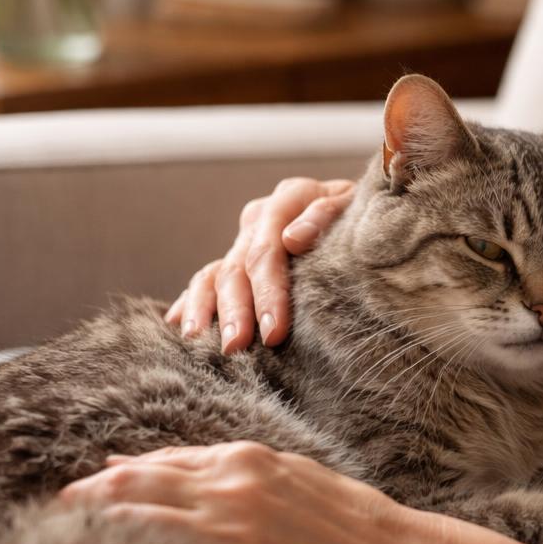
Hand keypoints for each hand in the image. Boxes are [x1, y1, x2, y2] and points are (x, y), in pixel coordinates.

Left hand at [56, 441, 438, 543]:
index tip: (91, 483)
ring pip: (147, 512)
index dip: (122, 472)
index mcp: (245, 457)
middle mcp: (231, 483)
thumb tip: (163, 469)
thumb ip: (227, 470)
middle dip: (96, 493)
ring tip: (70, 525)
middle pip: (143, 483)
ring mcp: (231, 522)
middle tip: (60, 502)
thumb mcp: (286, 474)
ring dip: (104, 517)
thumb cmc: (340, 515)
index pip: (165, 462)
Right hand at [166, 178, 354, 354]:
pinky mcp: (236, 259)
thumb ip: (328, 214)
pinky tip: (177, 326)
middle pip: (239, 265)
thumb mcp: (358, 206)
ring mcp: (244, 239)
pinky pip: (205, 280)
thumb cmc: (365, 216)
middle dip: (236, 309)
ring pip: (215, 273)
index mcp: (290, 197)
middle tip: (236, 346)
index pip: (269, 247)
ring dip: (205, 308)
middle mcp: (260, 217)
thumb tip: (293, 238)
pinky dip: (190, 302)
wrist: (362, 212)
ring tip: (198, 341)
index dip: (268, 290)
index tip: (274, 331)